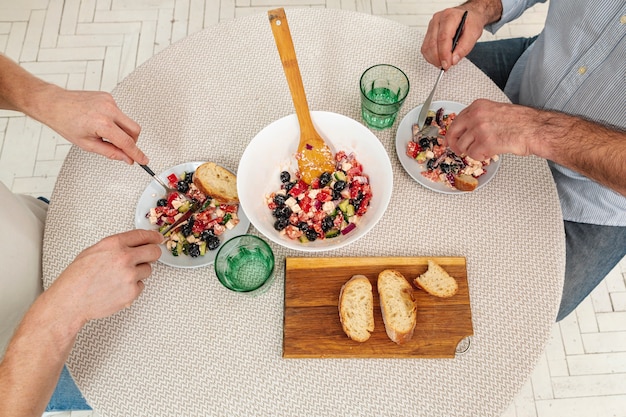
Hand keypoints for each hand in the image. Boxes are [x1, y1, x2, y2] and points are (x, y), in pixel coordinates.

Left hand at [38, 85, 147, 164]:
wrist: (54, 103)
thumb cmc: (65, 122)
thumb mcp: (87, 144)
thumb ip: (110, 152)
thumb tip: (126, 158)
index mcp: (102, 123)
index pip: (127, 142)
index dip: (137, 154)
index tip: (143, 160)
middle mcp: (108, 110)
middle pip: (135, 130)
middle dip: (132, 142)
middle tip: (123, 149)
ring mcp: (109, 101)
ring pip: (128, 122)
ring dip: (123, 131)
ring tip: (105, 134)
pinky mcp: (108, 97)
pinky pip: (120, 113)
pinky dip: (116, 121)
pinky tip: (102, 122)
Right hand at [46, 229, 162, 327]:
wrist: (70, 301)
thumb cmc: (77, 278)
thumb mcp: (93, 251)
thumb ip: (116, 246)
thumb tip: (133, 244)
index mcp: (114, 244)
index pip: (143, 235)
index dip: (154, 237)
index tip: (158, 238)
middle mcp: (124, 258)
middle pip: (154, 252)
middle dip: (152, 254)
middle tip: (148, 257)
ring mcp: (130, 276)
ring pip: (147, 270)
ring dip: (138, 272)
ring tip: (118, 277)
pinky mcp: (132, 292)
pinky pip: (141, 285)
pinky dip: (132, 287)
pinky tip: (117, 288)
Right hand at [421, 7, 482, 69]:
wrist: (468, 15)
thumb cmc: (471, 21)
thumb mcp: (474, 33)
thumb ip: (465, 47)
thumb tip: (453, 60)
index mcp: (450, 16)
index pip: (443, 38)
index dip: (444, 54)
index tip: (447, 65)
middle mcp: (438, 19)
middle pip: (432, 43)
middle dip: (438, 59)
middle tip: (446, 66)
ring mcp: (431, 25)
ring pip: (426, 47)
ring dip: (433, 59)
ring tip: (443, 63)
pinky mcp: (428, 32)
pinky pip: (425, 48)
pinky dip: (431, 57)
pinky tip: (439, 59)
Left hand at [444, 99, 538, 159]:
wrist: (535, 129)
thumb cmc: (521, 122)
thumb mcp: (495, 110)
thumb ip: (478, 117)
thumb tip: (465, 129)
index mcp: (478, 105)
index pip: (456, 120)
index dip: (452, 132)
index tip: (450, 139)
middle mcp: (476, 115)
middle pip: (453, 133)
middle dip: (454, 144)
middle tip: (458, 150)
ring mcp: (479, 129)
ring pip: (462, 146)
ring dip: (471, 151)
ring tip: (485, 149)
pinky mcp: (485, 143)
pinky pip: (473, 155)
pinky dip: (480, 157)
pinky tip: (490, 152)